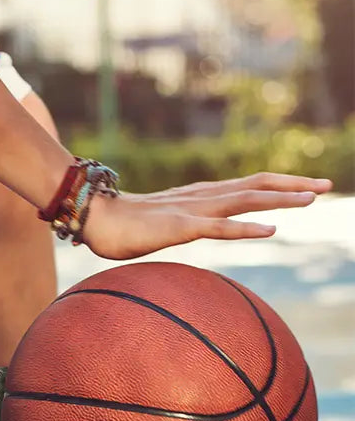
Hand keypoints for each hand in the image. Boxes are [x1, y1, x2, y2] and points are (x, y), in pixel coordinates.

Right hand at [82, 172, 333, 259]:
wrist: (92, 218)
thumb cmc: (119, 226)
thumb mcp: (158, 228)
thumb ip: (177, 229)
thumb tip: (183, 236)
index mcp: (199, 197)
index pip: (247, 185)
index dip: (279, 184)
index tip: (307, 186)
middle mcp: (201, 197)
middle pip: (256, 184)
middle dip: (293, 184)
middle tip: (327, 184)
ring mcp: (192, 210)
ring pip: (245, 199)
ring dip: (280, 198)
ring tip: (312, 197)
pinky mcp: (179, 227)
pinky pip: (219, 228)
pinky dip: (246, 227)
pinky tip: (270, 230)